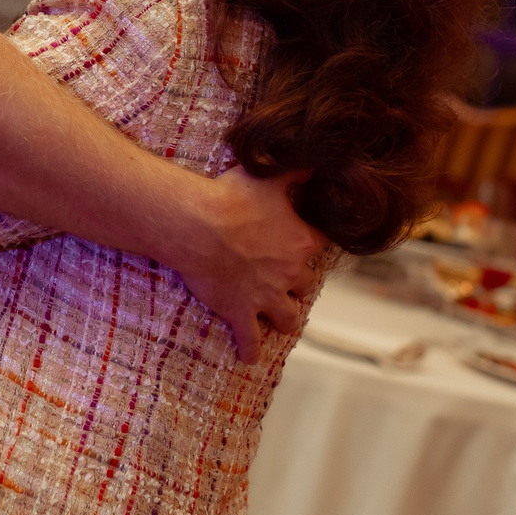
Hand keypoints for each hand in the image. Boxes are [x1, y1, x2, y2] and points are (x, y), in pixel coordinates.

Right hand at [176, 167, 326, 359]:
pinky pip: (251, 339)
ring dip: (286, 317)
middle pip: (307, 285)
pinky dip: (251, 350)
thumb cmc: (230, 197)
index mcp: (302, 241)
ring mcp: (266, 296)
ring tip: (280, 317)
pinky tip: (250, 356)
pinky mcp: (241, 312)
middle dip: (298, 284)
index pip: (319, 247)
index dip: (310, 246)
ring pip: (290, 318)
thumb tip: (316, 157)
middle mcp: (290, 273)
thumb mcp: (268, 176)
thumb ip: (296, 169)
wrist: (196, 225)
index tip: (301, 245)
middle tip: (286, 281)